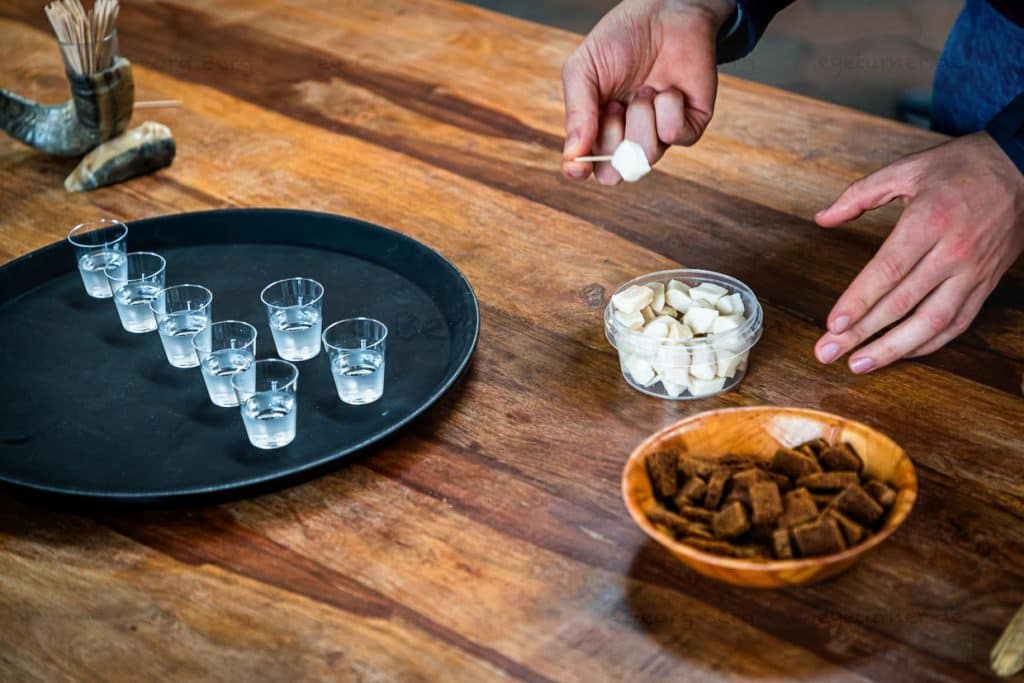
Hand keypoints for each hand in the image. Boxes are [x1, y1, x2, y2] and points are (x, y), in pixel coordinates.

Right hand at [561, 0, 735, 183]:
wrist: (666, 12)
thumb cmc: (620, 39)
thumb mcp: (584, 69)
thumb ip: (577, 112)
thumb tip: (573, 156)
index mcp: (598, 128)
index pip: (586, 166)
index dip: (580, 170)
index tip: (578, 166)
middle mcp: (628, 137)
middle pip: (615, 172)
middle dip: (612, 140)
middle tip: (614, 107)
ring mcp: (659, 135)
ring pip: (647, 156)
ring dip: (641, 119)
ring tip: (645, 90)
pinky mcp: (689, 126)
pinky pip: (675, 136)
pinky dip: (668, 109)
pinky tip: (667, 89)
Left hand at [814, 132, 1023, 372]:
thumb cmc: (962, 166)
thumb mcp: (907, 169)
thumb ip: (860, 195)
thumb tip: (821, 219)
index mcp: (929, 221)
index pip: (888, 270)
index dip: (859, 300)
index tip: (833, 324)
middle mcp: (952, 252)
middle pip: (902, 303)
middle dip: (862, 333)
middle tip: (828, 353)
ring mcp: (973, 272)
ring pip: (931, 321)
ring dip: (893, 348)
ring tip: (859, 364)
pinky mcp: (987, 283)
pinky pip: (958, 322)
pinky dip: (930, 342)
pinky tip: (901, 353)